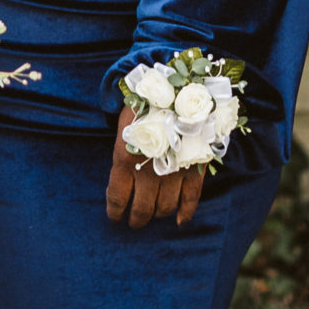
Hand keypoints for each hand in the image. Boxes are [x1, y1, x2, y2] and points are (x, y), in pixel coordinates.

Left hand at [104, 105, 203, 229]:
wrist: (174, 86)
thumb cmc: (143, 107)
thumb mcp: (123, 129)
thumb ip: (122, 157)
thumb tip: (119, 183)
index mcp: (125, 158)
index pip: (117, 197)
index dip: (115, 212)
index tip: (115, 218)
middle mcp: (148, 169)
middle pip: (142, 209)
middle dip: (136, 219)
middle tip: (134, 222)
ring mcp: (172, 170)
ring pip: (165, 207)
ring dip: (157, 215)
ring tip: (153, 216)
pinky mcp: (194, 167)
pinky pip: (190, 199)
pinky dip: (185, 213)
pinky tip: (179, 221)